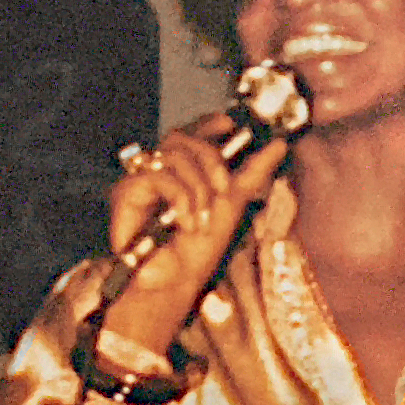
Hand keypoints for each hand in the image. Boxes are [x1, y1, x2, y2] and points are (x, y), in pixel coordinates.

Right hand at [101, 114, 287, 355]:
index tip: (230, 123)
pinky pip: (158, 176)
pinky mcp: (126, 192)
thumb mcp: (234, 203)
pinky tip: (183, 222)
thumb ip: (255, 171)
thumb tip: (278, 144)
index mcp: (184, 171)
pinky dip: (180, 199)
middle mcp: (160, 170)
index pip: (192, 131)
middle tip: (224, 189)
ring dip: (198, 189)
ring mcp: (142, 180)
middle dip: (211, 160)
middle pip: (183, 137)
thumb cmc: (198, 250)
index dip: (208, 122)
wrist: (175, 282)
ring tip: (200, 219)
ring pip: (174, 155)